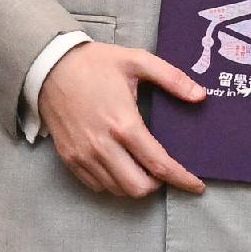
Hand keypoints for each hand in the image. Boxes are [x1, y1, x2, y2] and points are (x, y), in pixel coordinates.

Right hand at [36, 41, 207, 199]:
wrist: (49, 66)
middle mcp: (102, 145)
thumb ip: (172, 78)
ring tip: (142, 168)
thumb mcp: (136, 60)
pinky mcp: (69, 158)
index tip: (197, 185)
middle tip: (163, 171)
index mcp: (124, 123)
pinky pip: (96, 185)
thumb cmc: (94, 64)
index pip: (159, 164)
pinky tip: (120, 167)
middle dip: (157, 185)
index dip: (182, 179)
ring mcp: (83, 154)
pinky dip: (112, 183)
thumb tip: (200, 96)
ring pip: (117, 190)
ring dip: (135, 185)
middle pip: (138, 187)